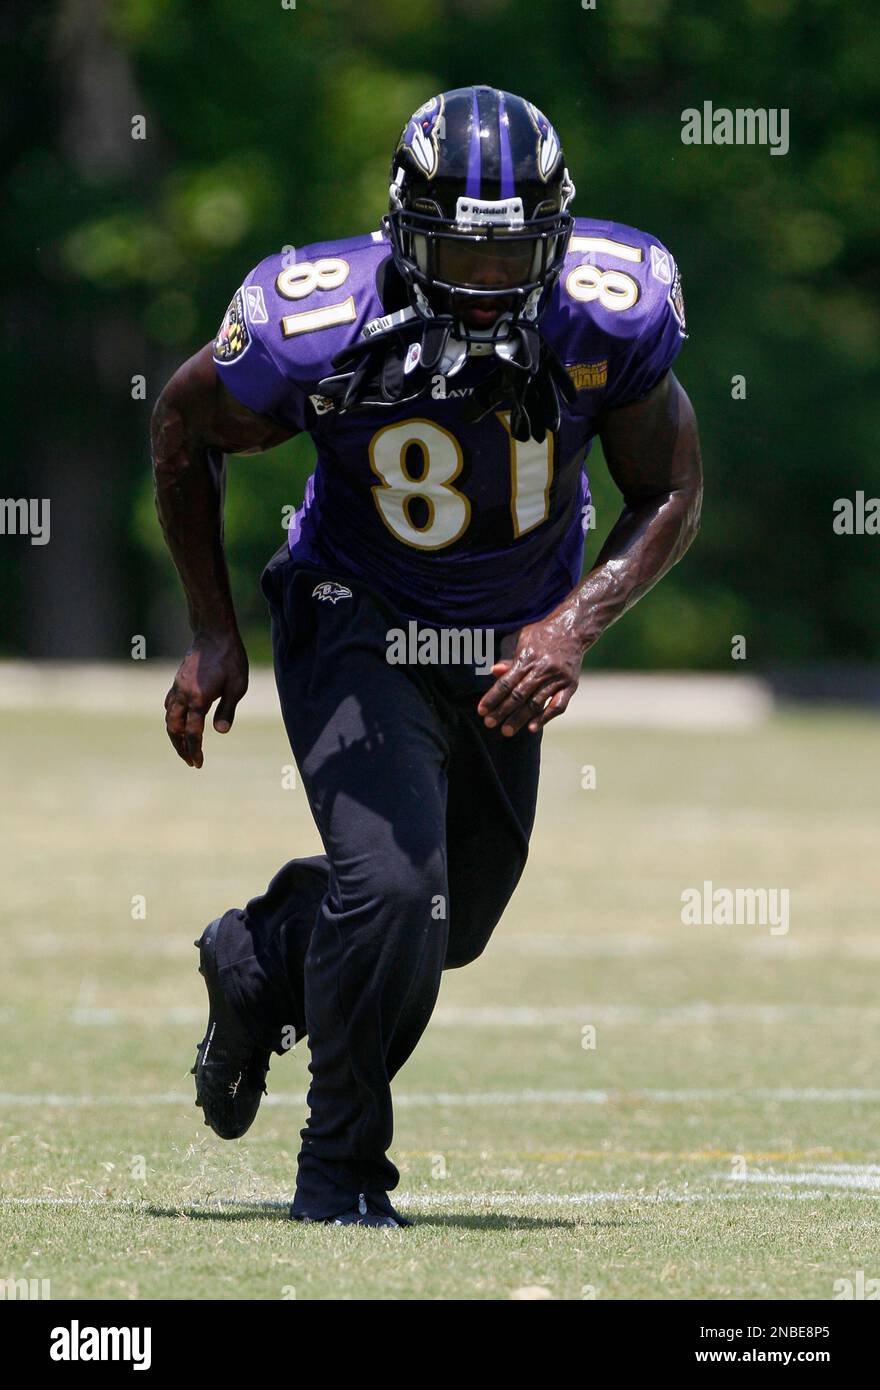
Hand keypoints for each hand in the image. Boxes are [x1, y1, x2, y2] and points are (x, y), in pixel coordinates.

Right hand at [164, 630, 248, 767]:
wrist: (214, 634)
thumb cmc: (231, 659)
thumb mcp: (237, 686)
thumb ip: (227, 710)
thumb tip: (220, 733)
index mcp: (198, 699)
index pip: (193, 732)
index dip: (195, 750)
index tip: (198, 763)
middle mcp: (183, 695)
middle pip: (174, 728)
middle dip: (180, 747)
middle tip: (189, 761)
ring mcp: (178, 687)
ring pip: (168, 717)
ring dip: (174, 734)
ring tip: (183, 746)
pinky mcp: (177, 681)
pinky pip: (169, 704)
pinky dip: (172, 717)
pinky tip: (178, 722)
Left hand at [477, 615, 582, 735]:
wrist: (572, 629)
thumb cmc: (540, 634)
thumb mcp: (521, 639)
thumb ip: (508, 657)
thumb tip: (493, 671)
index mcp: (527, 657)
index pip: (506, 682)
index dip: (493, 697)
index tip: (481, 710)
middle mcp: (542, 669)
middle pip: (519, 695)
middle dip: (502, 711)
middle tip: (489, 724)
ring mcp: (558, 678)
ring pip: (536, 703)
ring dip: (520, 718)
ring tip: (507, 731)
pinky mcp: (570, 685)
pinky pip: (558, 705)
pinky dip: (545, 717)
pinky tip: (532, 728)